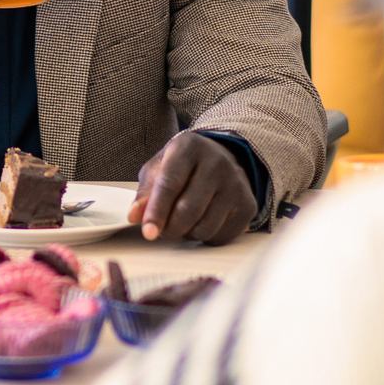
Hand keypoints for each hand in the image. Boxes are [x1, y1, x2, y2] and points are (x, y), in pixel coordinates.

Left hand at [130, 132, 255, 244]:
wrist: (222, 158)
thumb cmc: (183, 165)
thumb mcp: (159, 168)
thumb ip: (145, 191)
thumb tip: (135, 217)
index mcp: (189, 147)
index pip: (170, 183)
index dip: (156, 211)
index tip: (148, 232)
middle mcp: (217, 163)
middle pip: (189, 210)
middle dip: (170, 228)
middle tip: (162, 230)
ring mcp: (236, 184)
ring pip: (205, 227)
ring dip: (187, 233)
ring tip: (183, 221)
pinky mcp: (248, 204)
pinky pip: (221, 236)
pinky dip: (206, 237)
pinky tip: (202, 221)